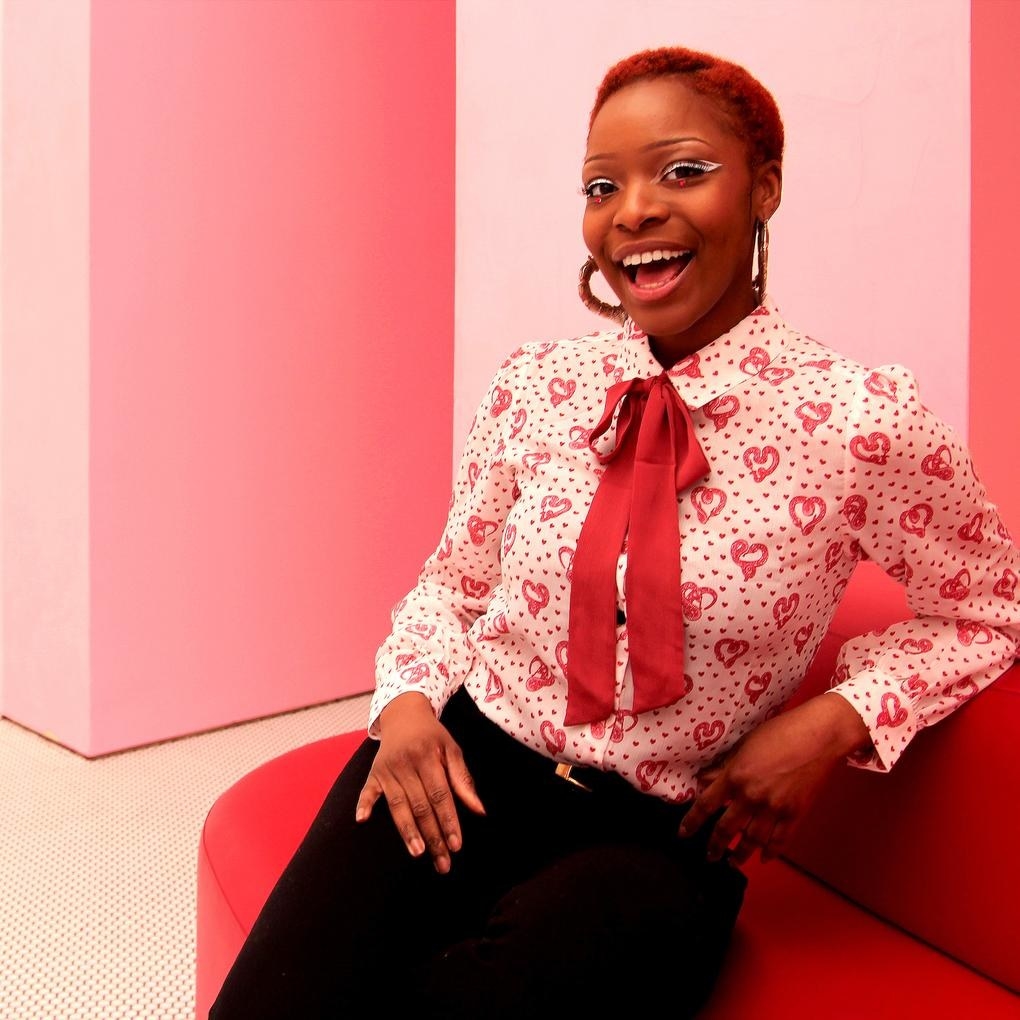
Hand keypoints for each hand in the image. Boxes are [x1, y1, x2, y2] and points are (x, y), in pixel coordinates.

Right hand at [355, 692, 485, 873]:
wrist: (404, 714)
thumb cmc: (432, 736)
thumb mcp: (452, 749)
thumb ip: (463, 780)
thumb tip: (479, 811)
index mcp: (428, 757)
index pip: (441, 795)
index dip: (449, 821)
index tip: (457, 845)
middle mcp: (406, 763)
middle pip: (421, 805)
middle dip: (433, 836)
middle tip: (443, 862)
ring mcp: (387, 769)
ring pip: (398, 805)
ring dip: (407, 831)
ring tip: (418, 853)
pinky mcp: (373, 772)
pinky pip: (367, 790)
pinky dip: (364, 804)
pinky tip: (363, 820)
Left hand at [678, 693, 870, 865]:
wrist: (818, 737)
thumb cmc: (779, 733)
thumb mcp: (744, 746)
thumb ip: (724, 768)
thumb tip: (705, 782)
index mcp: (736, 776)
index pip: (706, 805)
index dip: (692, 822)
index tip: (684, 834)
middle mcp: (752, 796)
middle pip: (727, 829)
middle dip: (716, 846)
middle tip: (710, 856)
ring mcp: (775, 808)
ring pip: (752, 840)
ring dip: (741, 854)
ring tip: (733, 862)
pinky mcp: (795, 814)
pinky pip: (779, 840)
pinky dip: (770, 852)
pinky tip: (764, 857)